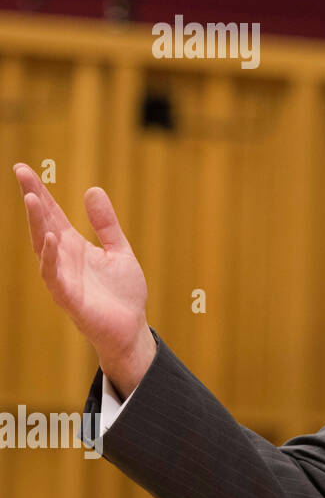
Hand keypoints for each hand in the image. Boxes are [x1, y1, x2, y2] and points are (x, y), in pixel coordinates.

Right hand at [12, 163, 155, 395]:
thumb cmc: (122, 292)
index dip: (39, 192)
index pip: (52, 214)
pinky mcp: (69, 298)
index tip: (23, 169)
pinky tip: (52, 238)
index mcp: (74, 246)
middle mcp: (63, 259)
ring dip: (37, 223)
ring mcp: (63, 278)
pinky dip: (50, 257)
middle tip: (21, 173)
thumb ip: (106, 224)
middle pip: (42, 224)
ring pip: (43, 247)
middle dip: (32, 199)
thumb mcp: (119, 250)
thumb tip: (92, 189)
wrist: (131, 328)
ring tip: (32, 198)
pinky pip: (54, 276)